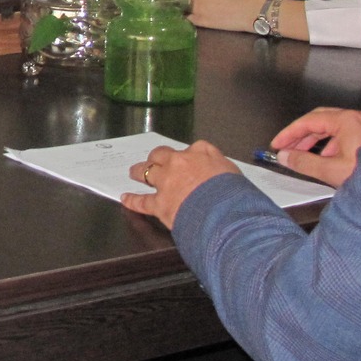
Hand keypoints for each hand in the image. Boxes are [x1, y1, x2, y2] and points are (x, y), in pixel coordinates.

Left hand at [121, 140, 238, 229]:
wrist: (224, 211)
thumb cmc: (234, 192)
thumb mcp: (234, 171)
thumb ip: (221, 167)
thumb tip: (217, 171)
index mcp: (200, 153)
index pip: (192, 149)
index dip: (188, 156)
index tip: (187, 160)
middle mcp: (179, 163)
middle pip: (161, 155)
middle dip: (157, 157)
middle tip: (153, 160)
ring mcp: (166, 182)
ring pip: (146, 172)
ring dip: (139, 172)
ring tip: (134, 172)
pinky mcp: (159, 203)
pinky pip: (141, 201)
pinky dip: (132, 200)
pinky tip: (125, 198)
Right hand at [267, 107, 360, 187]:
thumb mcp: (332, 171)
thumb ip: (304, 162)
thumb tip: (287, 156)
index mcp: (347, 121)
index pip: (308, 121)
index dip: (289, 133)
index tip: (278, 143)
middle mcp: (358, 119)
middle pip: (320, 121)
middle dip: (301, 136)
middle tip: (287, 148)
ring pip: (335, 128)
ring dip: (317, 142)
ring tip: (307, 157)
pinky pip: (347, 135)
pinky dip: (332, 145)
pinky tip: (330, 160)